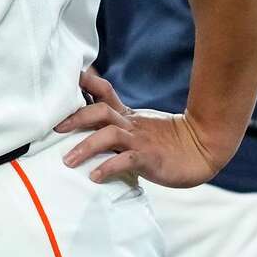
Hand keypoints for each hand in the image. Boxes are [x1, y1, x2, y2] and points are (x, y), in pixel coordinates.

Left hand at [54, 71, 221, 187]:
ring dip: (86, 146)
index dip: (84, 82)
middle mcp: (130, 124)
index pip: (102, 91)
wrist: (202, 149)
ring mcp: (140, 140)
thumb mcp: (137, 124)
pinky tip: (95, 177)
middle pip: (99, 111)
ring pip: (109, 134)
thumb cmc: (166, 140)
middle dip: (75, 118)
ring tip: (68, 161)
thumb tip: (90, 117)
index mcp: (126, 114)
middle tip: (55, 129)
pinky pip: (126, 160)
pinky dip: (109, 167)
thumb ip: (116, 120)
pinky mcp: (149, 158)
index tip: (63, 79)